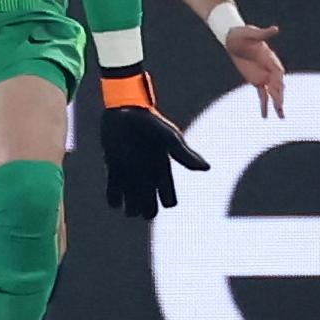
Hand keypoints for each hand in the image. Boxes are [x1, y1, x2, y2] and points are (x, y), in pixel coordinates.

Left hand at [98, 68, 210, 219]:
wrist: (124, 109)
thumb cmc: (149, 122)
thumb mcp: (169, 138)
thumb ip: (184, 154)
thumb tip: (207, 168)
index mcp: (163, 170)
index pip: (169, 201)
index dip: (167, 200)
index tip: (161, 188)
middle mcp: (147, 176)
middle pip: (151, 209)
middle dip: (147, 211)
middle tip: (142, 198)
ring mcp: (130, 175)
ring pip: (132, 207)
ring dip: (130, 208)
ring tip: (127, 197)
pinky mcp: (113, 170)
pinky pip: (113, 196)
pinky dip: (113, 200)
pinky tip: (115, 192)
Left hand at [224, 23, 285, 117]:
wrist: (233, 38)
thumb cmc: (242, 34)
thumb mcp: (251, 33)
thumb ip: (263, 34)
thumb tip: (275, 29)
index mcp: (270, 58)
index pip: (277, 70)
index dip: (279, 78)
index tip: (280, 86)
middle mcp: (269, 69)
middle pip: (277, 84)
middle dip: (279, 96)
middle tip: (280, 107)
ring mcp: (264, 76)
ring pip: (272, 93)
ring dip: (277, 104)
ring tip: (281, 116)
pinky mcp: (256, 81)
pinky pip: (262, 95)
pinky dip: (264, 105)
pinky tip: (265, 116)